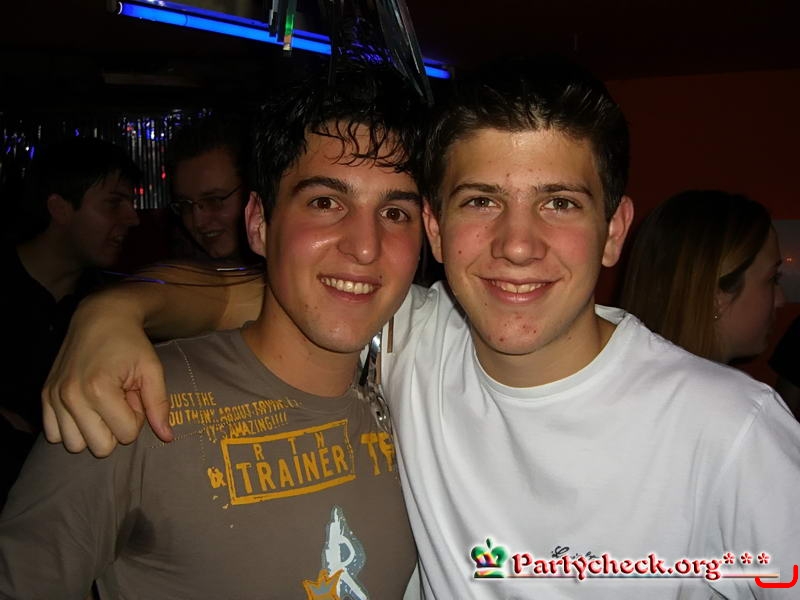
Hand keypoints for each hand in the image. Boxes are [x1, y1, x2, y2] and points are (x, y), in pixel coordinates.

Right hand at [42, 298, 172, 456]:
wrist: (100, 317)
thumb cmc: (131, 344)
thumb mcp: (152, 370)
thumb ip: (159, 405)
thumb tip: (167, 438)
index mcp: (100, 390)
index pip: (126, 435)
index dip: (137, 418)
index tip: (134, 395)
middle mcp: (71, 397)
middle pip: (100, 448)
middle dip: (116, 428)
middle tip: (119, 400)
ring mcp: (54, 397)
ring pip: (75, 445)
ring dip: (93, 430)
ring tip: (102, 403)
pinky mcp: (45, 396)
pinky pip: (54, 435)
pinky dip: (71, 427)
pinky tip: (85, 407)